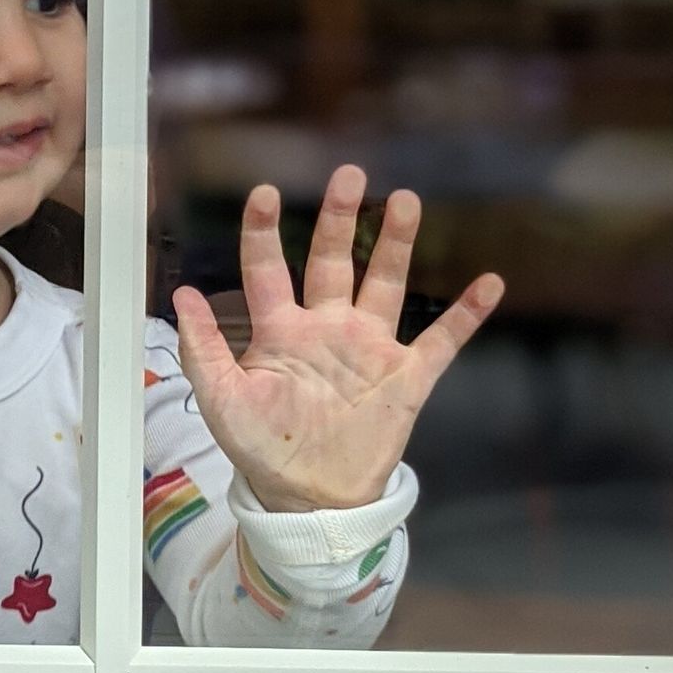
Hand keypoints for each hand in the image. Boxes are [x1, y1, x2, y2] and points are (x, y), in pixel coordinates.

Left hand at [171, 164, 502, 511]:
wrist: (310, 499)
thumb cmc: (261, 447)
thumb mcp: (222, 398)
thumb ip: (203, 347)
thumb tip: (182, 292)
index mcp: (281, 330)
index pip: (268, 269)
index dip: (263, 231)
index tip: (264, 193)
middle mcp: (327, 327)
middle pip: (332, 260)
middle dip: (339, 218)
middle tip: (348, 174)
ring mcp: (370, 348)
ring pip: (384, 283)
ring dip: (395, 243)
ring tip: (404, 201)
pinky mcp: (407, 377)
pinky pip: (442, 340)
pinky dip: (466, 313)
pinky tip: (489, 282)